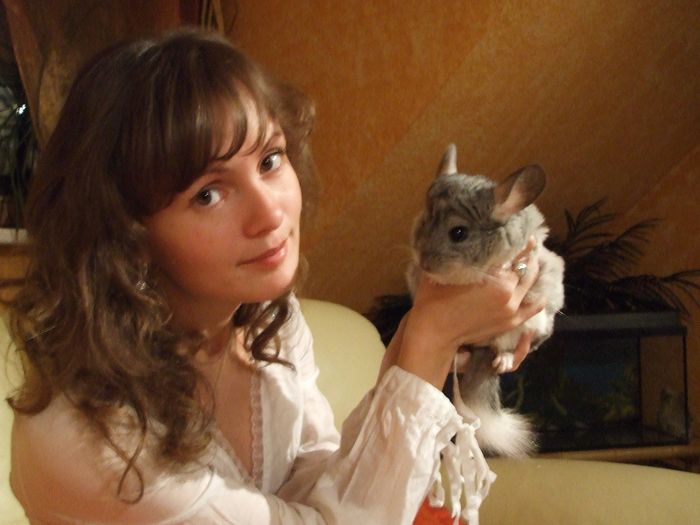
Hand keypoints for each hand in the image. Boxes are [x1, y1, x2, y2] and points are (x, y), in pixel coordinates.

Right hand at [386, 238, 542, 388]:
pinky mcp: (513, 321)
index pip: (516, 250)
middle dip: (527, 252)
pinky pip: (535, 305)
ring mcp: (513, 308)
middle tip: (524, 241)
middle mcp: (510, 291)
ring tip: (528, 259)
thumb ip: (462, 251)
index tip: (518, 230)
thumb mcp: (447, 267)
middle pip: (527, 264)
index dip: (519, 238)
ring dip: (532, 269)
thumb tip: (471, 233)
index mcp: (495, 276)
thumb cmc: (435, 297)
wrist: (435, 332)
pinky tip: (534, 284)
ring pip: (533, 282)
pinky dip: (538, 293)